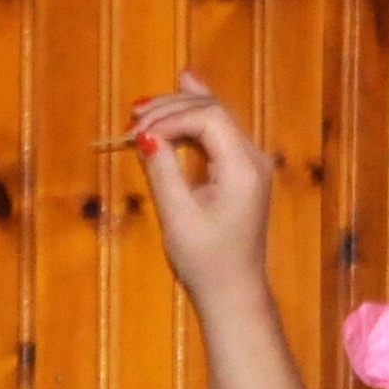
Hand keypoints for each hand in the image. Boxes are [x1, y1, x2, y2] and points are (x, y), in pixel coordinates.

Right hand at [132, 74, 275, 312]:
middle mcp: (254, 158)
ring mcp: (251, 164)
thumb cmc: (207, 263)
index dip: (171, 117)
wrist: (234, 294)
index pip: (209, 117)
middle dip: (172, 107)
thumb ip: (163, 171)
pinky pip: (219, 133)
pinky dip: (193, 120)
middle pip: (214, 111)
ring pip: (216, 118)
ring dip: (180, 110)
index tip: (139, 134)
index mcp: (244, 168)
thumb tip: (145, 135)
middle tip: (134, 113)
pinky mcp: (242, 172)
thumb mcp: (178, 218)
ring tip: (145, 106)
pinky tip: (180, 94)